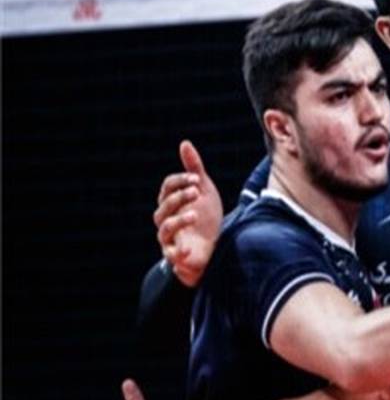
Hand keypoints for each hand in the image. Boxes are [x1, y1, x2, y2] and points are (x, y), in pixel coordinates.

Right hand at [155, 140, 222, 286]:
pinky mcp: (177, 256)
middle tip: (197, 191)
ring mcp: (170, 238)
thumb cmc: (207, 216)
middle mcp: (166, 219)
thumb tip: (184, 143)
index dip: (179, 181)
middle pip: (163, 207)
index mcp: (172, 202)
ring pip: (164, 229)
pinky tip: (190, 248)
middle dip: (179, 198)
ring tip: (195, 214)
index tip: (196, 178)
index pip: (167, 188)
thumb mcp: (204, 190)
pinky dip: (179, 253)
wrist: (216, 243)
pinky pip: (171, 255)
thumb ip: (194, 168)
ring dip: (178, 220)